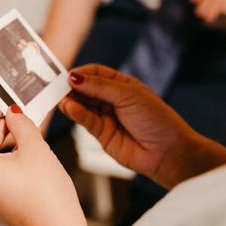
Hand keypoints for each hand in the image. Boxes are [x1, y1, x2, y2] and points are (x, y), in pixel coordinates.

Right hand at [60, 64, 225, 187]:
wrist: (168, 152)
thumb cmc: (157, 119)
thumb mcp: (129, 95)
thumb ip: (100, 87)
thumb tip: (74, 77)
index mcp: (122, 85)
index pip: (95, 73)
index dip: (81, 73)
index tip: (68, 75)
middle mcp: (112, 100)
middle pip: (86, 89)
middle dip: (72, 87)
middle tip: (57, 86)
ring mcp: (106, 117)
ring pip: (83, 105)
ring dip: (72, 101)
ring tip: (63, 99)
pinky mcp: (102, 135)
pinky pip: (85, 121)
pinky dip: (76, 114)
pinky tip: (70, 108)